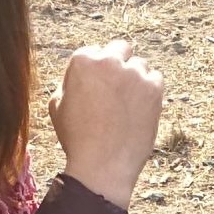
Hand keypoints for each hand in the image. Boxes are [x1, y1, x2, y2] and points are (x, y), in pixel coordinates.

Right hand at [51, 40, 164, 207]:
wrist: (102, 164)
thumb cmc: (77, 138)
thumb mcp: (57, 105)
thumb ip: (71, 81)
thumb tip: (84, 73)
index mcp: (82, 60)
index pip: (95, 51)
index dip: (97, 70)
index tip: (98, 87)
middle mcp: (108, 61)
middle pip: (121, 48)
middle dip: (119, 63)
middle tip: (118, 88)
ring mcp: (133, 73)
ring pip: (140, 65)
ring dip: (136, 78)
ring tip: (128, 105)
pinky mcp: (153, 88)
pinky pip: (156, 78)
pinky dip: (151, 90)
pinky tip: (141, 108)